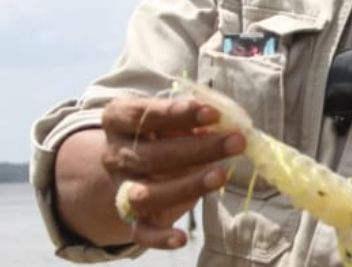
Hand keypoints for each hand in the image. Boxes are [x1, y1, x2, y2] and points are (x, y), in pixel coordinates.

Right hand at [99, 95, 246, 248]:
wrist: (137, 163)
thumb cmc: (165, 129)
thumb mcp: (176, 116)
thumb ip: (200, 116)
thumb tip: (234, 116)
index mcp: (118, 119)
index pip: (143, 114)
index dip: (178, 113)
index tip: (214, 113)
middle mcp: (114, 154)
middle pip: (152, 155)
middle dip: (199, 148)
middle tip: (237, 141)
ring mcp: (121, 188)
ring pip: (147, 194)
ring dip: (187, 186)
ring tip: (221, 175)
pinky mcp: (132, 218)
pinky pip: (142, 232)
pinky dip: (159, 238)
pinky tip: (182, 238)